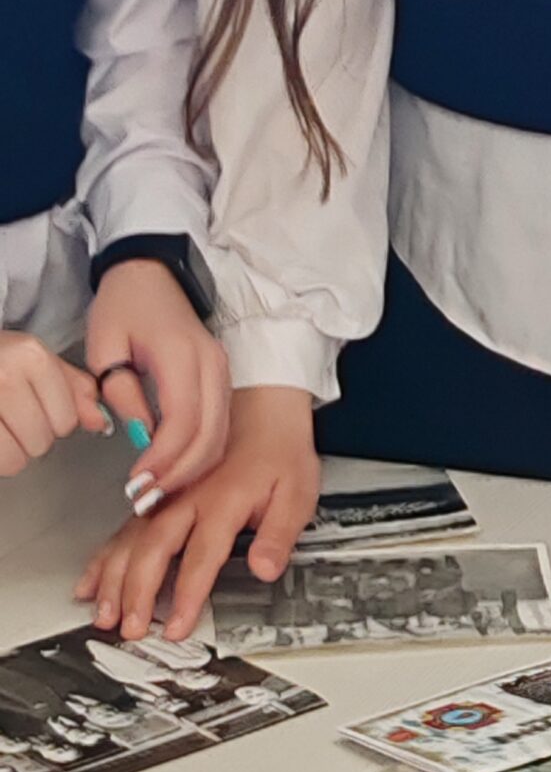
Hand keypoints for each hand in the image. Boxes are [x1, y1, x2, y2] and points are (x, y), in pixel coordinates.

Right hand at [0, 331, 112, 475]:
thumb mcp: (35, 359)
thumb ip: (73, 389)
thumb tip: (101, 422)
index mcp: (30, 356)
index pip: (66, 419)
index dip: (55, 420)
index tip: (36, 406)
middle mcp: (4, 376)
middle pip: (42, 441)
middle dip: (31, 435)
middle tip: (12, 415)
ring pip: (15, 458)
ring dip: (10, 450)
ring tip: (0, 425)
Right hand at [75, 384, 318, 640]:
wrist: (264, 411)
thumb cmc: (280, 452)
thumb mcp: (297, 493)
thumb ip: (279, 534)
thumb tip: (265, 569)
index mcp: (223, 500)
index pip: (201, 556)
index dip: (187, 594)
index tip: (176, 625)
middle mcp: (187, 499)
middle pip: (154, 549)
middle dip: (137, 592)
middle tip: (132, 628)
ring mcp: (167, 497)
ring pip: (130, 540)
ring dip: (113, 579)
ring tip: (103, 613)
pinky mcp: (157, 497)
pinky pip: (123, 530)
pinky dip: (104, 557)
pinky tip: (91, 581)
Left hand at [85, 260, 231, 495]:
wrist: (152, 274)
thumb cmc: (124, 305)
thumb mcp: (105, 346)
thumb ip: (122, 393)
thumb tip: (140, 436)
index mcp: (183, 355)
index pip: (183, 421)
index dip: (163, 459)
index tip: (137, 482)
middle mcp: (213, 366)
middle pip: (210, 435)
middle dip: (180, 474)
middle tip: (147, 497)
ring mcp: (223, 372)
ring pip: (220, 435)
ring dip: (193, 468)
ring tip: (158, 489)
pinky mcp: (223, 379)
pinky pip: (219, 426)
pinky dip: (200, 453)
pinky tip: (174, 467)